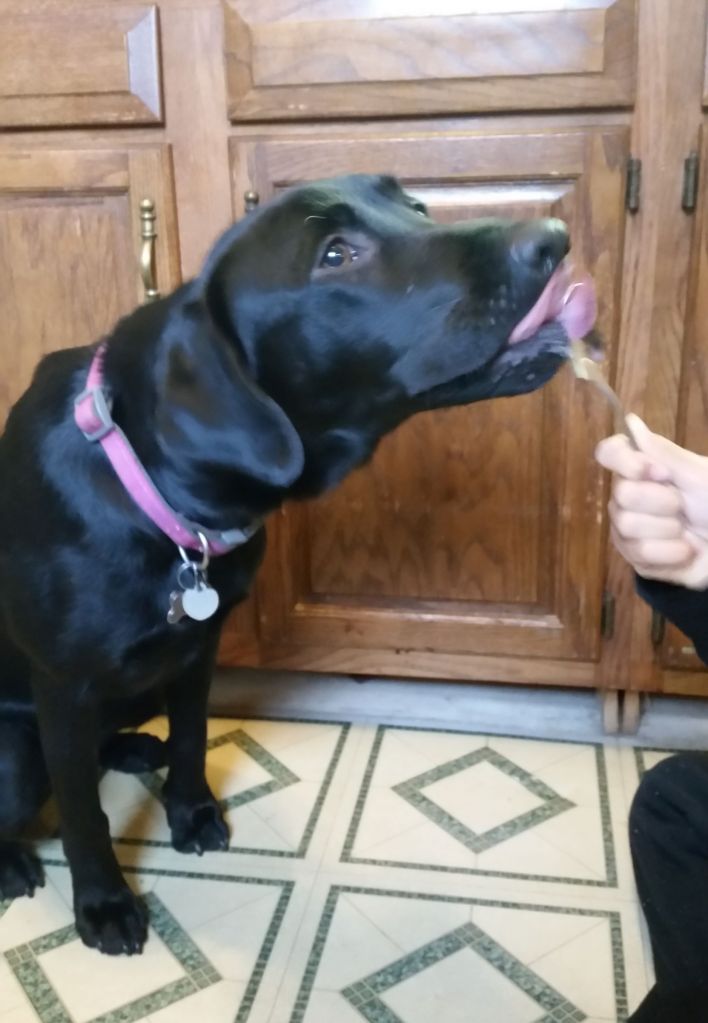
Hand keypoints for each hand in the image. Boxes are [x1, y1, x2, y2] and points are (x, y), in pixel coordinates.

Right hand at [595, 414, 707, 588]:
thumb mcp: (698, 475)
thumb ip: (662, 452)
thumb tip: (631, 421)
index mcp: (642, 471)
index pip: (609, 453)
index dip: (626, 462)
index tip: (659, 472)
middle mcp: (628, 498)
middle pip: (621, 494)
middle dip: (661, 502)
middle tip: (684, 507)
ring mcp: (628, 530)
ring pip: (627, 527)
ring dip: (668, 530)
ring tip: (687, 531)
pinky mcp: (636, 559)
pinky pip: (639, 555)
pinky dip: (671, 553)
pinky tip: (686, 550)